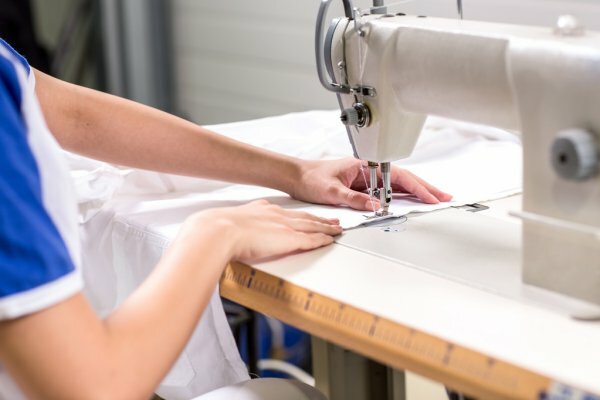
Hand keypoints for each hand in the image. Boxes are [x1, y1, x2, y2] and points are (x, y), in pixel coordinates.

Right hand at [181, 200, 341, 261]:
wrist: (219, 231)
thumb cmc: (216, 230)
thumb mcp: (227, 223)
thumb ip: (233, 227)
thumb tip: (225, 232)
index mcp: (261, 210)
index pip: (287, 213)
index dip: (299, 215)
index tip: (307, 216)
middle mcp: (275, 215)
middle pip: (304, 216)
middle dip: (319, 219)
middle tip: (332, 220)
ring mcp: (284, 226)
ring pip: (312, 225)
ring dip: (326, 227)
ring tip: (337, 229)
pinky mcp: (289, 239)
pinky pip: (312, 239)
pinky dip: (323, 239)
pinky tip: (330, 240)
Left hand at [292, 158, 451, 210]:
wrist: (296, 177)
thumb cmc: (310, 178)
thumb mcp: (331, 191)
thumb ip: (353, 199)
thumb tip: (375, 206)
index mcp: (365, 165)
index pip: (397, 176)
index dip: (416, 187)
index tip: (431, 196)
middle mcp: (369, 169)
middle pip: (403, 179)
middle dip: (425, 188)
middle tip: (444, 197)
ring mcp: (367, 177)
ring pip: (397, 184)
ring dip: (416, 191)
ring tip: (435, 198)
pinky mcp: (363, 185)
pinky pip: (387, 190)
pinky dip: (402, 195)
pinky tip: (412, 201)